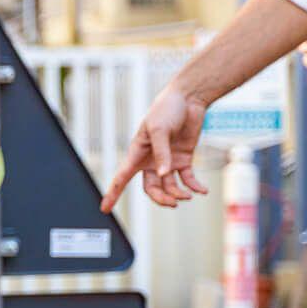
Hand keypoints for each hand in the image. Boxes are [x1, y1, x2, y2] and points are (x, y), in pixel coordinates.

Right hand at [101, 83, 208, 211]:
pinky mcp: (183, 159)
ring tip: (189, 195)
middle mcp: (150, 161)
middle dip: (161, 198)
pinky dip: (194, 186)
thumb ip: (162, 153)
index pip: (121, 177)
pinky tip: (202, 190)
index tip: (104, 208)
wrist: (188, 99)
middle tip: (174, 203)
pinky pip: (187, 178)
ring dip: (178, 193)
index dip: (112, 193)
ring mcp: (167, 161)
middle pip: (151, 188)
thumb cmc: (166, 110)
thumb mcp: (160, 130)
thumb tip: (164, 174)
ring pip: (169, 186)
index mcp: (137, 153)